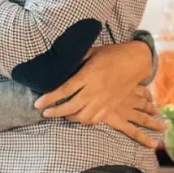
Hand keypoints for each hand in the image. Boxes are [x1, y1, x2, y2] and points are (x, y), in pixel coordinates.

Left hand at [34, 41, 159, 147]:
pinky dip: (84, 121)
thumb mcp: (92, 52)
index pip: (64, 90)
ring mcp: (104, 100)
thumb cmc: (112, 54)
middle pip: (71, 107)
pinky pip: (96, 119)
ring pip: (83, 116)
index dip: (49, 98)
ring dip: (69, 117)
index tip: (38, 104)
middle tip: (44, 113)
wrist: (136, 62)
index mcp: (88, 75)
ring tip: (60, 114)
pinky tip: (78, 117)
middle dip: (55, 112)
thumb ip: (76, 60)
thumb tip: (59, 64)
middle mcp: (95, 90)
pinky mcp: (112, 105)